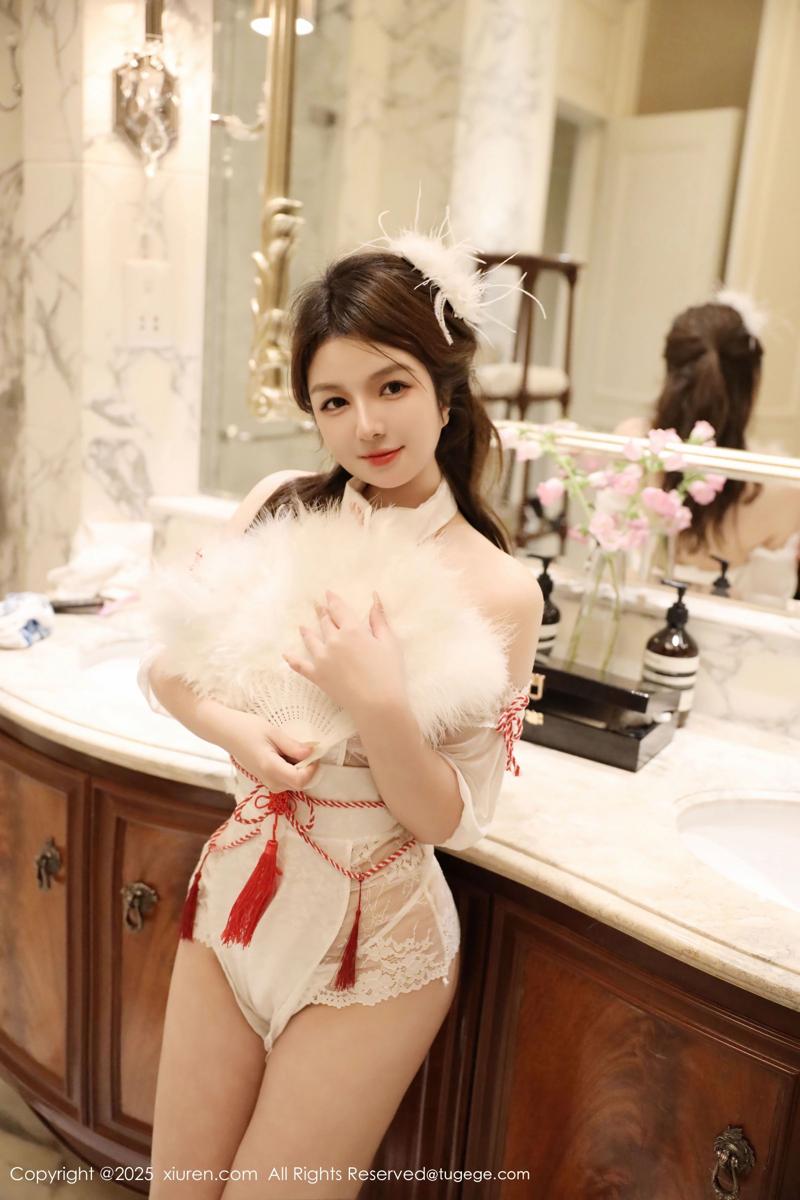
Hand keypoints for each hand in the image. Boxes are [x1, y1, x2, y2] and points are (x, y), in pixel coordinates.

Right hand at [221, 710, 318, 790]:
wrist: (227, 732)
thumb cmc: (248, 728)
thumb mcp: (273, 733)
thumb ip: (293, 746)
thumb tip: (312, 753)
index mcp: (271, 768)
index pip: (300, 780)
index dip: (312, 769)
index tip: (313, 753)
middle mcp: (269, 780)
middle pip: (298, 784)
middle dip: (308, 769)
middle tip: (306, 749)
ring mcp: (266, 781)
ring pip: (293, 784)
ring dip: (300, 769)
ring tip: (293, 749)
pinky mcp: (265, 779)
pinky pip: (285, 780)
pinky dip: (291, 769)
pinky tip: (285, 754)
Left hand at [282, 589, 407, 716]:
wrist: (378, 704)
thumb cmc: (389, 673)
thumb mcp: (389, 642)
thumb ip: (379, 620)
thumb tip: (374, 598)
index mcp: (352, 630)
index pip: (339, 609)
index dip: (332, 600)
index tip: (327, 593)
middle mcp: (334, 640)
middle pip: (325, 622)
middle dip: (321, 613)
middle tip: (317, 605)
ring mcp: (322, 658)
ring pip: (311, 639)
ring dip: (307, 631)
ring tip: (302, 626)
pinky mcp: (317, 676)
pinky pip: (300, 665)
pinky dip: (292, 659)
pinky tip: (286, 654)